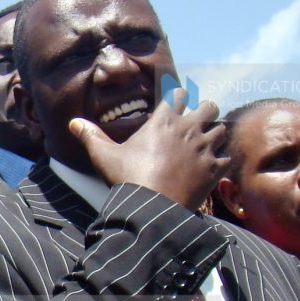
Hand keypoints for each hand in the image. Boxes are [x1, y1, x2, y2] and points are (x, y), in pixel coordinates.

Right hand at [68, 89, 227, 209]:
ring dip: (215, 135)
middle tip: (194, 125)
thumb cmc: (127, 178)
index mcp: (164, 120)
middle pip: (210, 106)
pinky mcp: (215, 169)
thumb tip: (73, 123)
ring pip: (222, 129)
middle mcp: (188, 129)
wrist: (152, 207)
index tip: (174, 106)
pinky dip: (221, 161)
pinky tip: (211, 168)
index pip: (179, 93)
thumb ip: (91, 136)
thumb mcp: (104, 156)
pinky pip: (227, 157)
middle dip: (204, 113)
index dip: (178, 97)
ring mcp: (204, 148)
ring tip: (204, 145)